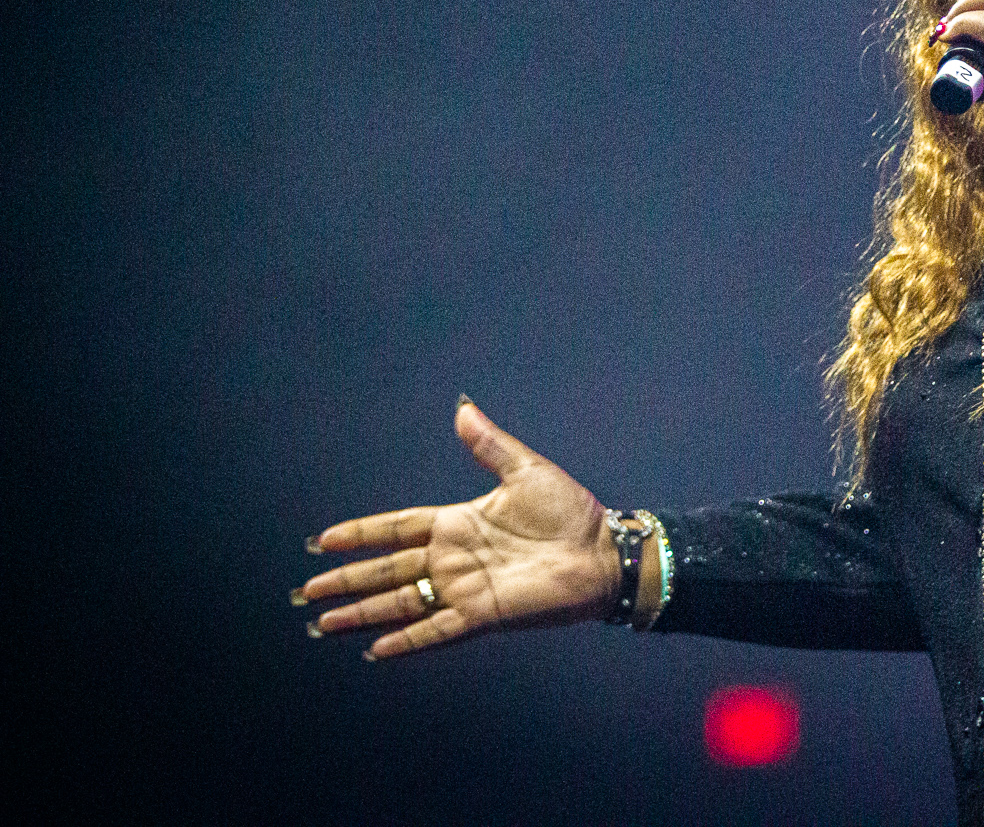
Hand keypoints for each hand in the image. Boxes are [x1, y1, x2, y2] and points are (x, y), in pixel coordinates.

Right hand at [296, 400, 618, 659]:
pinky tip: (374, 649)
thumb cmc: (570, 512)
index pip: (396, 530)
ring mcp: (464, 588)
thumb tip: (462, 409)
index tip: (322, 541)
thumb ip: (489, 445)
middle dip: (345, 580)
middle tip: (305, 591)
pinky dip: (406, 641)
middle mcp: (453, 559)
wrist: (603, 551)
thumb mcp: (525, 471)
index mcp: (458, 523)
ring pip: (400, 603)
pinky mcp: (482, 614)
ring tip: (323, 623)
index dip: (360, 535)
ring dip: (362, 613)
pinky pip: (435, 630)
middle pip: (386, 571)